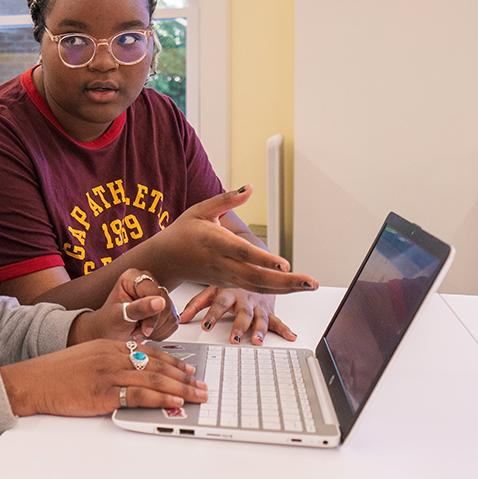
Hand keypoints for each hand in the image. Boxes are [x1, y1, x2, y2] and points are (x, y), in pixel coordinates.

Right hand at [0, 339, 205, 417]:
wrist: (31, 382)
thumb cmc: (55, 374)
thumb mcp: (86, 359)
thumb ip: (109, 364)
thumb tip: (132, 377)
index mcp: (109, 346)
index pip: (149, 352)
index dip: (173, 362)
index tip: (189, 370)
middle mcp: (113, 356)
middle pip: (157, 365)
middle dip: (184, 376)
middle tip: (203, 385)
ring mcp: (109, 374)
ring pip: (154, 379)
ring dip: (180, 389)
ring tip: (198, 396)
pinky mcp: (103, 393)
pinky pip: (139, 395)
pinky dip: (160, 399)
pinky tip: (175, 403)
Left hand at [67, 268, 174, 345]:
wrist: (109, 331)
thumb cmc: (110, 321)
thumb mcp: (120, 316)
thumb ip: (139, 308)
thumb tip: (159, 302)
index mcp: (133, 277)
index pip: (154, 292)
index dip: (152, 314)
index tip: (145, 329)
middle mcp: (147, 282)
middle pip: (165, 304)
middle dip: (152, 324)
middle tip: (137, 332)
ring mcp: (158, 294)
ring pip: (171, 315)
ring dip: (156, 330)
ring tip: (139, 331)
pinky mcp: (165, 307)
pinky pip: (173, 322)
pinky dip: (161, 332)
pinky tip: (147, 332)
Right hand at [154, 187, 320, 295]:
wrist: (166, 260)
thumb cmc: (184, 231)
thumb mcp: (201, 209)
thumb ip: (227, 199)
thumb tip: (249, 187)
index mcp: (215, 242)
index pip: (243, 252)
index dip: (264, 260)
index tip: (284, 264)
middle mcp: (222, 263)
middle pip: (256, 276)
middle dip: (285, 282)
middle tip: (310, 282)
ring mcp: (226, 277)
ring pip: (257, 287)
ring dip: (285, 289)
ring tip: (310, 286)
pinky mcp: (229, 284)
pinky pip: (254, 289)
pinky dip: (274, 290)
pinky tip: (293, 287)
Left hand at [180, 287, 295, 345]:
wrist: (253, 264)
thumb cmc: (230, 282)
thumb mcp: (212, 289)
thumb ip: (196, 304)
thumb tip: (181, 318)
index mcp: (229, 292)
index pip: (218, 304)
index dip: (212, 314)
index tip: (206, 326)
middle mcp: (244, 298)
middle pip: (241, 314)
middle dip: (239, 327)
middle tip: (235, 339)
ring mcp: (257, 305)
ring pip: (259, 318)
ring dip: (260, 330)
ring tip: (258, 341)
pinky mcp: (268, 310)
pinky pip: (277, 320)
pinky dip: (284, 329)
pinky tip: (291, 336)